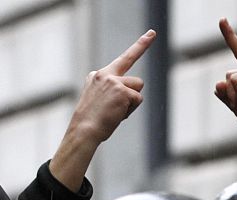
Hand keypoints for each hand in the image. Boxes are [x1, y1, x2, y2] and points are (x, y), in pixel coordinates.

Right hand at [50, 30, 154, 191]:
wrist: (83, 131)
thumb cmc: (90, 122)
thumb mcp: (97, 101)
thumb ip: (111, 92)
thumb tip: (130, 95)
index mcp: (96, 76)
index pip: (121, 60)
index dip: (139, 46)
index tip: (151, 34)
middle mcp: (104, 74)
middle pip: (132, 68)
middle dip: (142, 46)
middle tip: (152, 33)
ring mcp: (113, 81)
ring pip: (137, 88)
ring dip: (131, 103)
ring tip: (115, 112)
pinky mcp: (122, 91)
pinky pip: (137, 100)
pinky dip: (129, 110)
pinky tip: (117, 114)